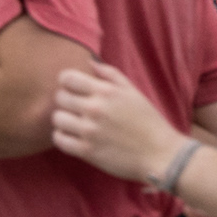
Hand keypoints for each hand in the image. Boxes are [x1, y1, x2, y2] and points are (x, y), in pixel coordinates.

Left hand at [51, 63, 188, 184]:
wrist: (160, 154)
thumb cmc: (147, 121)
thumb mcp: (133, 91)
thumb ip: (110, 74)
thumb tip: (89, 62)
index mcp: (106, 91)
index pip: (67, 77)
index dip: (67, 82)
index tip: (73, 89)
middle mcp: (95, 109)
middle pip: (59, 98)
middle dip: (66, 101)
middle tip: (76, 109)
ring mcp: (89, 131)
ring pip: (57, 119)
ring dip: (64, 121)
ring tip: (75, 124)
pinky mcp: (87, 151)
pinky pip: (59, 140)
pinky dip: (63, 138)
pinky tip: (74, 137)